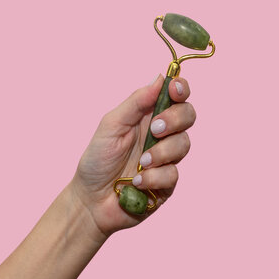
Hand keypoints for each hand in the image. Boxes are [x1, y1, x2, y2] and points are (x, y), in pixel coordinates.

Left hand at [70, 74, 194, 239]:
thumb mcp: (111, 125)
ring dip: (161, 152)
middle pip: (188, 116)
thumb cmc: (97, 160)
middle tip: (154, 130)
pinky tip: (136, 181)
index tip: (176, 90)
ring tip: (140, 163)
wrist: (91, 200)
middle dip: (174, 120)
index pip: (175, 96)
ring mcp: (167, 159)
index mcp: (148, 116)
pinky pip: (173, 174)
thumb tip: (160, 78)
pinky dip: (153, 177)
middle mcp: (161, 135)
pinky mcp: (167, 183)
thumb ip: (136, 102)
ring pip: (184, 144)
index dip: (181, 89)